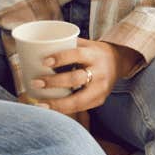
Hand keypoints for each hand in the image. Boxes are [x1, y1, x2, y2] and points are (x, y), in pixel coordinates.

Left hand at [17, 38, 140, 116]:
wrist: (119, 62)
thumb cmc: (94, 52)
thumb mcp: (85, 44)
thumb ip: (65, 44)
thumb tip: (35, 45)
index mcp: (94, 54)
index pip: (76, 55)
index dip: (60, 58)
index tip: (43, 62)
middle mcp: (99, 72)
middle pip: (76, 79)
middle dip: (54, 82)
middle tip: (35, 82)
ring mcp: (101, 89)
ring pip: (78, 100)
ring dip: (56, 103)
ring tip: (39, 103)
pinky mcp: (99, 101)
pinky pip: (80, 108)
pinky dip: (63, 110)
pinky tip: (50, 110)